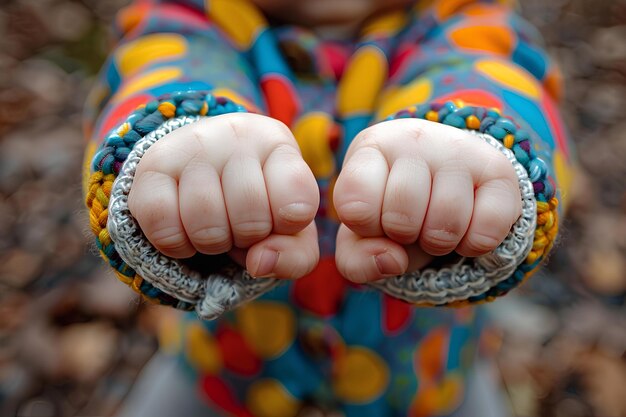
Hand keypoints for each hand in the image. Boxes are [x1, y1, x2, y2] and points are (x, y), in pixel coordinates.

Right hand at [127, 113, 319, 278]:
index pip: (298, 202)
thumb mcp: (289, 231)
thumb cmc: (255, 205)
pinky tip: (184, 229)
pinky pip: (164, 228)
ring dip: (212, 244)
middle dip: (247, 238)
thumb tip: (259, 263)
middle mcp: (235, 132)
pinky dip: (176, 245)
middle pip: (251, 219)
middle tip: (241, 223)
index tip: (279, 216)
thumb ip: (296, 256)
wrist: (197, 177)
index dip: (288, 226)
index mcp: (276, 143)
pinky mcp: (152, 165)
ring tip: (214, 225)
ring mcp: (190, 145)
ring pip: (206, 226)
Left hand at [333, 118, 521, 282]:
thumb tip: (393, 260)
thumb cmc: (391, 209)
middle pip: (401, 218)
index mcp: (371, 147)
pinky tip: (466, 227)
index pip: (356, 205)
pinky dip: (474, 246)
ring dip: (438, 244)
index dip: (365, 227)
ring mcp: (459, 149)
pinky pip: (486, 232)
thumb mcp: (361, 237)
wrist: (442, 186)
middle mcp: (414, 138)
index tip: (372, 214)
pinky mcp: (499, 169)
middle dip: (403, 236)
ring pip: (445, 225)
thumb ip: (356, 260)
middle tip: (408, 220)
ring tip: (434, 222)